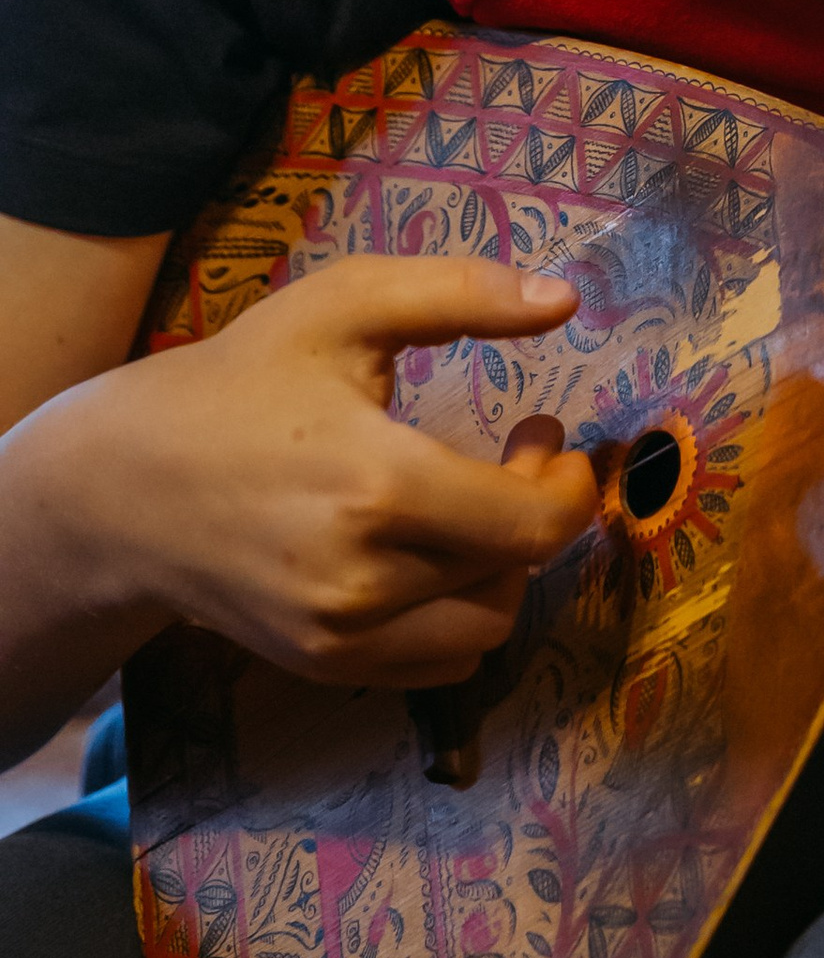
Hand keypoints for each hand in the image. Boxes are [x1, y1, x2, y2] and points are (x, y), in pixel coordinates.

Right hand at [6, 256, 598, 687]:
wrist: (118, 488)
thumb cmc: (239, 382)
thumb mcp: (342, 307)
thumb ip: (460, 293)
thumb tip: (566, 298)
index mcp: (378, 486)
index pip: (534, 525)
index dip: (570, 484)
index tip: (547, 432)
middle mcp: (363, 579)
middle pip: (516, 570)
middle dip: (539, 507)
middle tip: (520, 452)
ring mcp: (339, 635)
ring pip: (486, 627)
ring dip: (506, 567)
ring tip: (478, 504)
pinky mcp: (321, 663)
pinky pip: (437, 664)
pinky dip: (461, 615)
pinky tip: (438, 554)